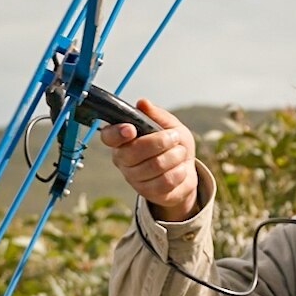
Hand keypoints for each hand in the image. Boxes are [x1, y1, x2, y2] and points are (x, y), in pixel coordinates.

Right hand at [99, 98, 198, 220]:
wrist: (186, 169)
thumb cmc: (173, 144)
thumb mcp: (170, 125)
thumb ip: (156, 115)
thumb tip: (142, 103)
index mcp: (123, 139)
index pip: (109, 137)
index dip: (117, 133)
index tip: (131, 129)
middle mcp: (123, 159)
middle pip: (134, 152)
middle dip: (160, 142)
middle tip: (174, 137)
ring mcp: (133, 177)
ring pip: (153, 166)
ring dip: (174, 156)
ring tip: (180, 152)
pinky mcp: (147, 192)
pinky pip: (165, 181)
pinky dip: (179, 172)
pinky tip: (180, 168)